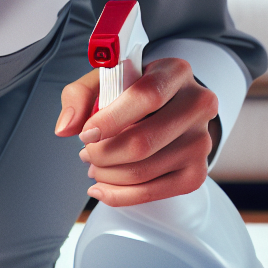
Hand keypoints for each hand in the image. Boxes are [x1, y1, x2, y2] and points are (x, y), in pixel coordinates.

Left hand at [54, 57, 219, 206]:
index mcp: (175, 72)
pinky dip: (118, 195)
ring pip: (143, 171)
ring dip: (106, 174)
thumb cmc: (131, 93)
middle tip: (86, 153)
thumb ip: (78, 95)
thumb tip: (65, 128)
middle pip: (142, 142)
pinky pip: (151, 193)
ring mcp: (201, 141)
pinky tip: (101, 188)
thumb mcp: (103, 80)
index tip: (86, 134)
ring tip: (94, 166)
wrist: (166, 109)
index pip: (147, 96)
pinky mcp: (195, 173)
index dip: (110, 120)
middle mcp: (197, 105)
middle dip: (101, 154)